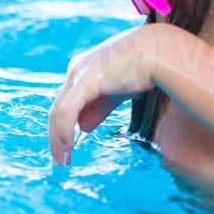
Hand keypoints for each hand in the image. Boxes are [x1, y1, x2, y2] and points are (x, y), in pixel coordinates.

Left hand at [49, 25, 167, 165]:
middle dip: (56, 137)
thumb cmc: (140, 69)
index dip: (62, 127)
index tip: (65, 149)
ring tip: (63, 160)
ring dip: (58, 139)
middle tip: (60, 161)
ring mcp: (79, 74)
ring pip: (58, 112)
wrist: (157, 53)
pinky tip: (68, 146)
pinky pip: (68, 111)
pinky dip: (64, 130)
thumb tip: (83, 128)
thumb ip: (98, 108)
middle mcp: (75, 70)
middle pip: (57, 109)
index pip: (65, 103)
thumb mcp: (115, 92)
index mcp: (81, 70)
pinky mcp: (86, 80)